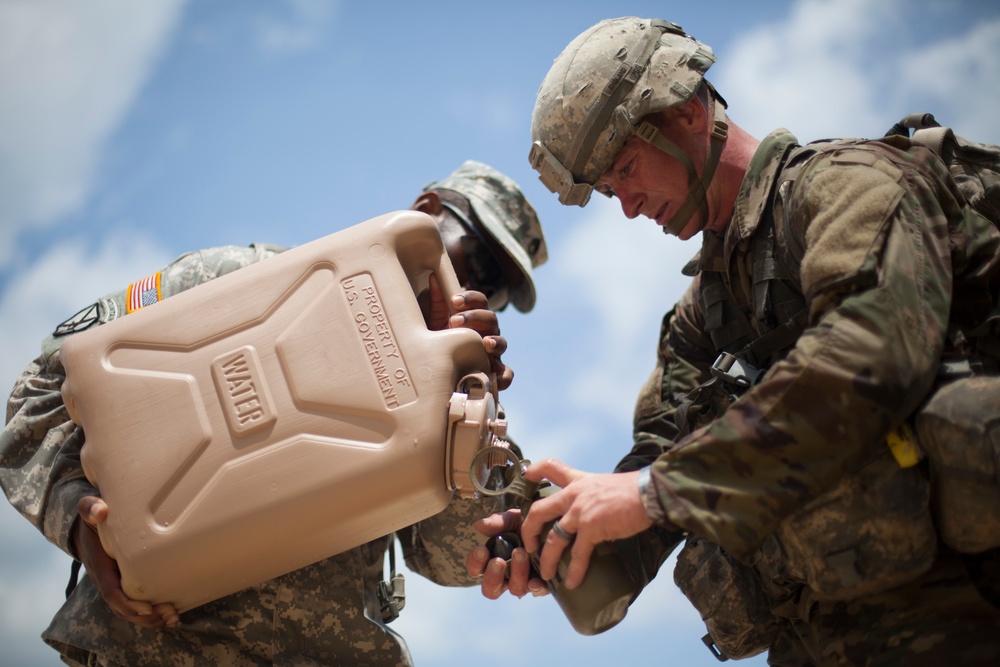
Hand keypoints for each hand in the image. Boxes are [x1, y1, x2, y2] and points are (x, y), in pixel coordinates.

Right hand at [73, 495, 178, 627]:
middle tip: (168, 615)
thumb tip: (100, 510)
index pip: (110, 591)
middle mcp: (106, 580)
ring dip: (151, 619)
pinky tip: (172, 616)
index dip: (126, 603)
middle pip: (122, 608)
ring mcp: (116, 584)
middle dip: (144, 616)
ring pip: (130, 611)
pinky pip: (136, 605)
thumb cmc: (93, 518)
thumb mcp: (89, 509)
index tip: (146, 608)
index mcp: (99, 566)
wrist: (89, 526)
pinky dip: (152, 614)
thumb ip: (91, 508)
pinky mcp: (127, 583)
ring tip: (173, 619)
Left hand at [425, 274, 512, 389]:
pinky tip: (494, 376)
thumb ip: (437, 302)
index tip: (453, 300)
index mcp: (476, 317)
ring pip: (502, 342)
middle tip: (454, 322)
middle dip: (474, 318)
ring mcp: (493, 352)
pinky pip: (506, 373)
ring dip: (494, 341)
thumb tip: (433, 277)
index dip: (469, 298)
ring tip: (484, 343)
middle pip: (491, 318)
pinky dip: (504, 376)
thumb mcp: (435, 322)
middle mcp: (487, 331)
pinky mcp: (495, 372)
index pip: (480, 301)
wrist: (439, 370)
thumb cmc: (440, 342)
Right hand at [465, 509, 547, 599]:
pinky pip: (537, 592)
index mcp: (491, 561)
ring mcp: (523, 582)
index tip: (482, 550)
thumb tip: (479, 525)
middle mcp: (505, 577)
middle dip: (493, 576)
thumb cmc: (525, 523)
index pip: (476, 569)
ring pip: (515, 590)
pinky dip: (536, 587)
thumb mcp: (511, 519)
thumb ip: (497, 522)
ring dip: (517, 573)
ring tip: (521, 553)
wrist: (550, 523)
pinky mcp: (542, 584)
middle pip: (491, 589)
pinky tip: (536, 580)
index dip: (476, 563)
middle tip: (499, 561)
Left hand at [519, 460, 652, 589]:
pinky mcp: (591, 527)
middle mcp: (573, 494)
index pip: (550, 467)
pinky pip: (577, 554)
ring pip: (552, 538)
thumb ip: (593, 494)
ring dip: (546, 559)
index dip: (534, 471)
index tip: (525, 476)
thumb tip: (594, 510)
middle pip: (538, 510)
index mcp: (578, 481)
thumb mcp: (606, 483)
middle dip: (528, 530)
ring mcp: (580, 512)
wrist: (648, 493)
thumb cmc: (634, 489)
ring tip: (546, 574)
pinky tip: (572, 583)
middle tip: (528, 545)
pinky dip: (574, 571)